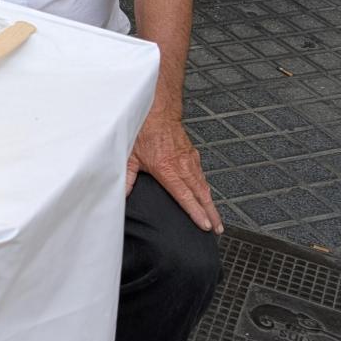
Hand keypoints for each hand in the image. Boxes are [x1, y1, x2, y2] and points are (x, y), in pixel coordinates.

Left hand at [126, 115, 221, 233]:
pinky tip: (207, 196)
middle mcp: (182, 166)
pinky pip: (202, 175)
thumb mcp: (130, 157)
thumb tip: (122, 195)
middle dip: (211, 214)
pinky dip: (206, 189)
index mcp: (168, 169)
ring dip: (211, 203)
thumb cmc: (144, 131)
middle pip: (201, 195)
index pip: (185, 196)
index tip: (205, 225)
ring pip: (204, 186)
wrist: (158, 111)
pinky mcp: (192, 155)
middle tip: (219, 229)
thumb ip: (127, 178)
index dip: (196, 212)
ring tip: (216, 218)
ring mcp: (190, 160)